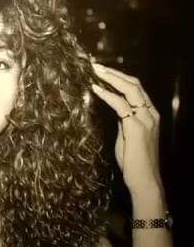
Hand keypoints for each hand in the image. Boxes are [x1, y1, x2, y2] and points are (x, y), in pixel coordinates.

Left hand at [91, 63, 162, 196]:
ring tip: (95, 72)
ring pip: (130, 90)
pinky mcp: (136, 127)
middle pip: (134, 84)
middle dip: (114, 73)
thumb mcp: (129, 136)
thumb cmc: (134, 161)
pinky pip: (120, 105)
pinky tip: (96, 89)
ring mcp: (145, 119)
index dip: (120, 78)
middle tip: (96, 66)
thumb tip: (115, 110)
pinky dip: (107, 95)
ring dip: (111, 78)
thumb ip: (124, 122)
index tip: (104, 72)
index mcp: (150, 114)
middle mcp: (150, 113)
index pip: (136, 89)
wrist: (144, 180)